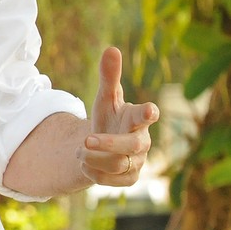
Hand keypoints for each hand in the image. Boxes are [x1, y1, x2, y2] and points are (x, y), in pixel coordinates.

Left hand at [80, 47, 159, 185]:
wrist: (104, 145)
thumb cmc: (110, 117)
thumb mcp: (106, 97)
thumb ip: (109, 76)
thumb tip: (111, 49)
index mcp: (137, 118)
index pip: (147, 115)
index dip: (149, 113)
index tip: (150, 109)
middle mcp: (142, 141)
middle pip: (131, 145)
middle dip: (109, 143)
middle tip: (87, 139)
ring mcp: (137, 162)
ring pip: (118, 164)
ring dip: (94, 158)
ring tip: (80, 151)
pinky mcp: (129, 179)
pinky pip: (111, 180)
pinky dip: (94, 173)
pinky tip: (85, 164)